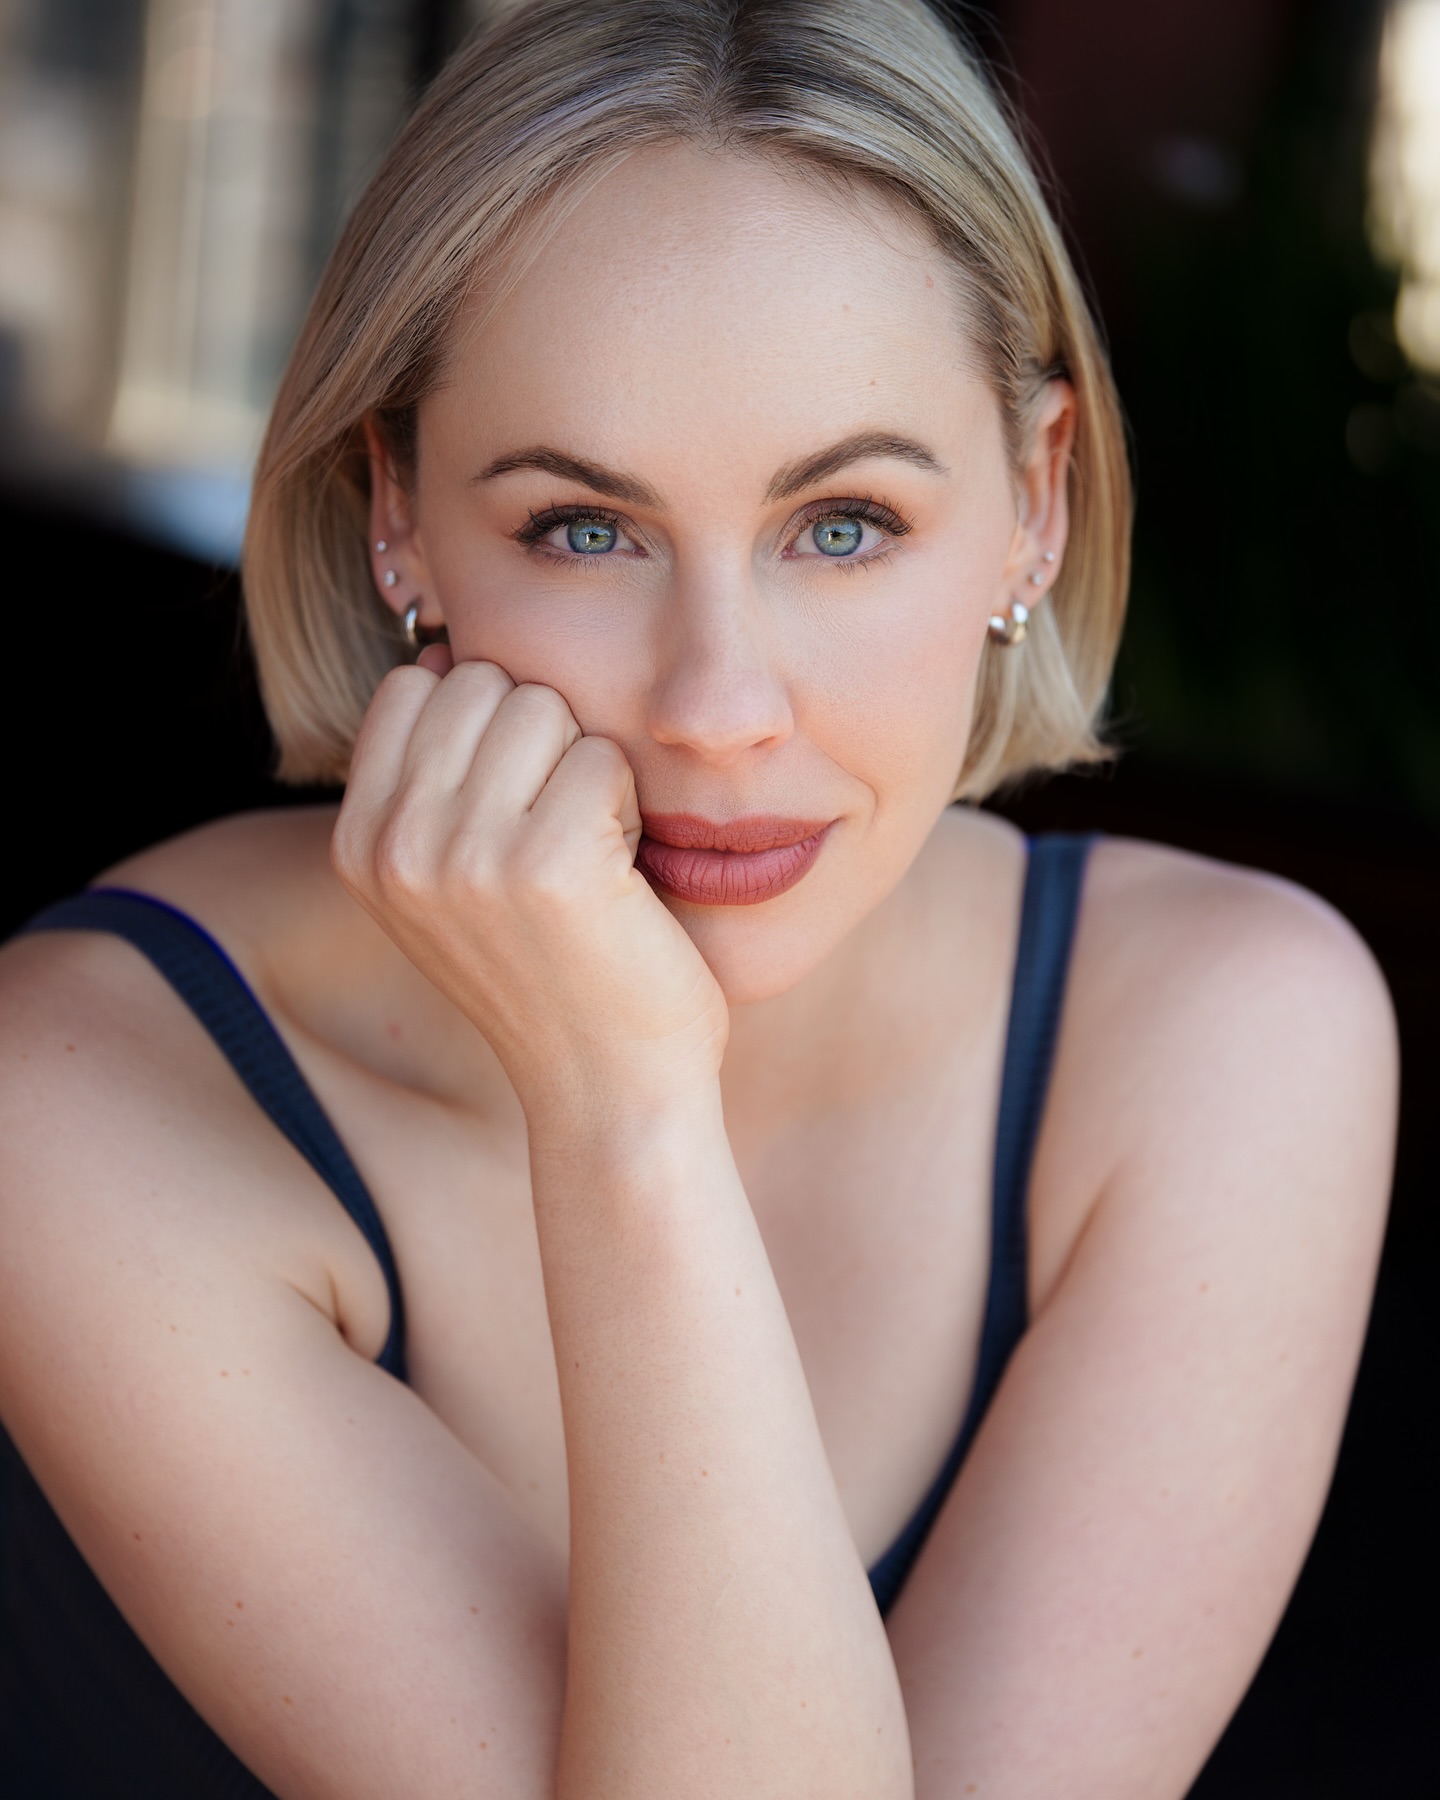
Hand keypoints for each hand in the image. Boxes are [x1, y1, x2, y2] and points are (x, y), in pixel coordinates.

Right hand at [332, 651, 728, 1121]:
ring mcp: (466, 854)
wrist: (607, 1092)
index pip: (414, 687)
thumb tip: (447, 653)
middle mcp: (396, 846)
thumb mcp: (449, 880)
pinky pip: (603, 757)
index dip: (487, 726)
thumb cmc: (550, 973)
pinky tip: (619, 881)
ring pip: (544, 707)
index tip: (512, 810)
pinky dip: (629, 807)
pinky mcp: (550, 862)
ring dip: (586, 769)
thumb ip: (430, 778)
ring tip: (587, 857)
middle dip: (541, 741)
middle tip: (558, 839)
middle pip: (483, 683)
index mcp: (358, 845)